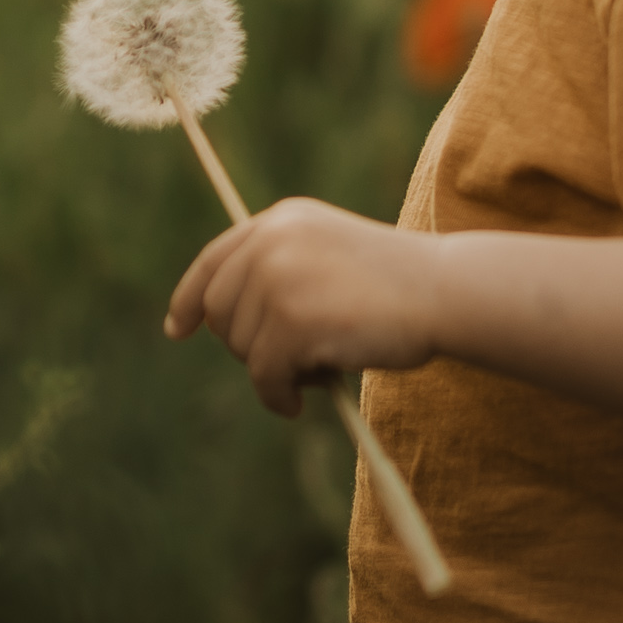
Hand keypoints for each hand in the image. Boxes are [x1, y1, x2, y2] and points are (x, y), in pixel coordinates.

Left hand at [165, 201, 444, 417]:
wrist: (445, 292)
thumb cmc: (400, 284)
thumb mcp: (331, 256)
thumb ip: (283, 271)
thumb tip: (230, 324)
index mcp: (281, 220)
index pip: (214, 261)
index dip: (189, 298)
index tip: (177, 329)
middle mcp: (271, 243)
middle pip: (220, 312)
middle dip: (245, 346)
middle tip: (289, 364)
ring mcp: (278, 281)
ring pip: (242, 349)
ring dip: (273, 373)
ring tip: (320, 367)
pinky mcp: (290, 323)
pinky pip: (263, 377)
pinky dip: (277, 398)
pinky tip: (300, 402)